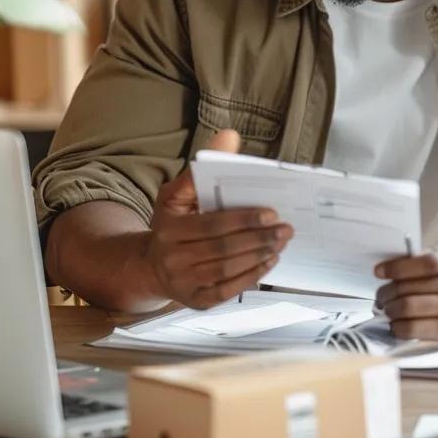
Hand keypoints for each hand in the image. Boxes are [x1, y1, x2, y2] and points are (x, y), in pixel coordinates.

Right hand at [143, 129, 293, 308]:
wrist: (151, 267)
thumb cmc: (171, 225)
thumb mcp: (176, 194)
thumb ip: (202, 167)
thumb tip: (229, 136)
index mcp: (169, 230)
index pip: (212, 225)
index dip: (243, 220)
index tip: (271, 212)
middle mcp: (173, 259)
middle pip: (224, 250)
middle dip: (259, 239)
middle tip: (286, 228)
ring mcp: (185, 284)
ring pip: (228, 271)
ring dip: (260, 256)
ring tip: (282, 242)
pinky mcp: (198, 301)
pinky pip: (229, 290)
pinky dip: (252, 276)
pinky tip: (269, 261)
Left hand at [374, 248, 437, 341]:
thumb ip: (424, 259)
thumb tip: (390, 266)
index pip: (423, 263)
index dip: (397, 267)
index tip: (379, 271)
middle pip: (410, 289)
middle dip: (386, 293)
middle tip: (381, 296)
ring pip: (409, 309)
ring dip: (390, 310)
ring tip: (387, 309)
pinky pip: (415, 330)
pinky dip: (398, 327)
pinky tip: (397, 324)